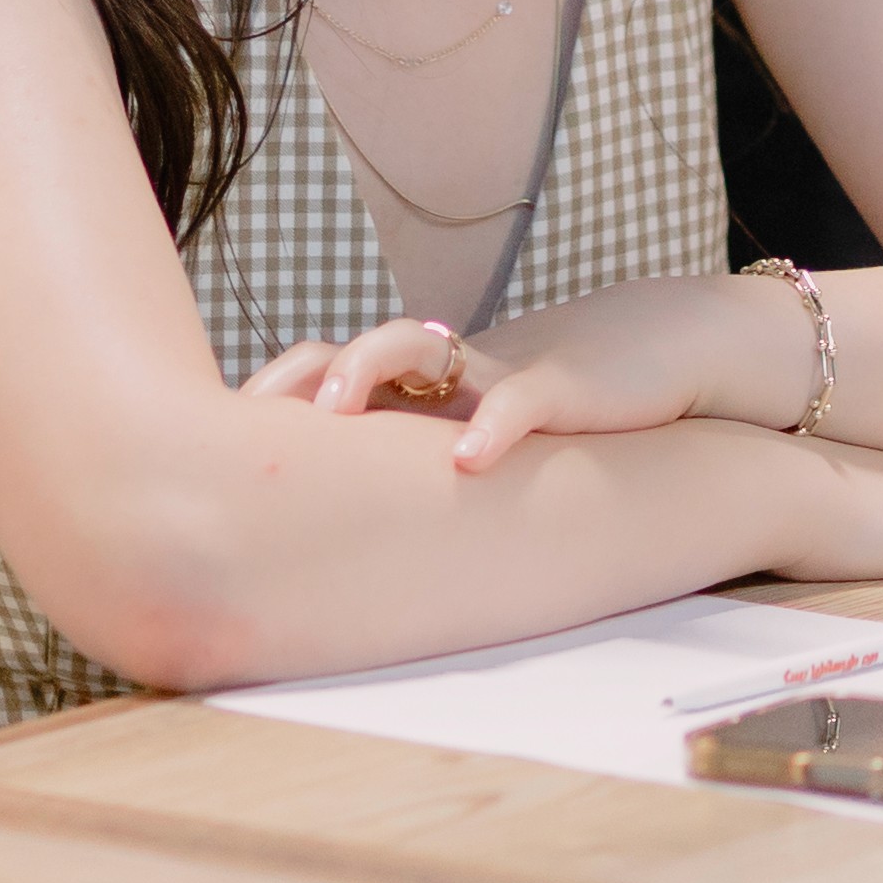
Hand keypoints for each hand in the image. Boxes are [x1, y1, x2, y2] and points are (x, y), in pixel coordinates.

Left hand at [249, 277, 777, 471]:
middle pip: (350, 349)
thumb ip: (424, 466)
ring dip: (369, 369)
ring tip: (336, 407)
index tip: (216, 436)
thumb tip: (349, 535)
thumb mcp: (485, 435)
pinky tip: (471, 460)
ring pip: (416, 347)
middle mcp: (446, 370)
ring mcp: (496, 369)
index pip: (327, 371)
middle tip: (252, 420)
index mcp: (422, 386)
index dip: (276, 393)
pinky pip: (518, 399)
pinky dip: (492, 425)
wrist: (667, 350)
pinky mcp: (561, 386)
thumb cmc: (560, 403)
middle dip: (299, 377)